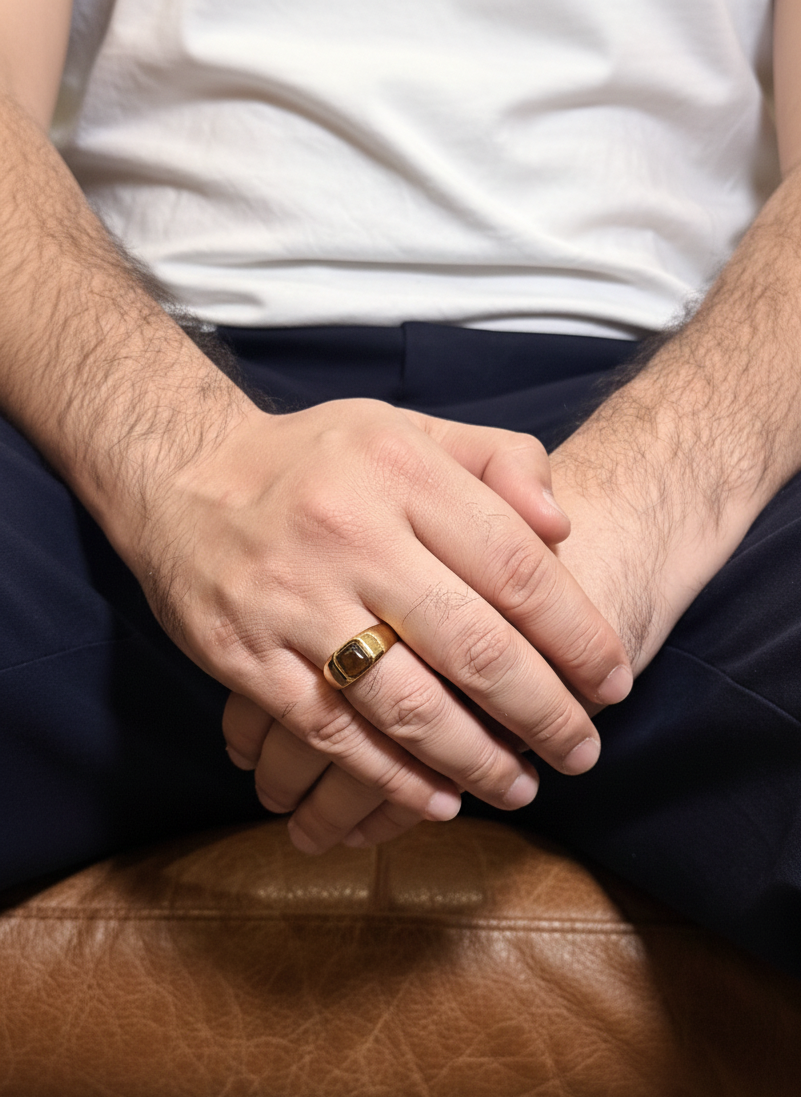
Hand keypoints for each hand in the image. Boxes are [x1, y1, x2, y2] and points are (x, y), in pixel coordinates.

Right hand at [124, 397, 631, 853]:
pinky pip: (333, 733)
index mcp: (403, 473)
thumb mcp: (408, 429)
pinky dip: (391, 777)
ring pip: (408, 703)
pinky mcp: (246, 657)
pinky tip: (437, 799)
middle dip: (544, 712)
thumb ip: (498, 460)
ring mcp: (294, 600)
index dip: (576, 634)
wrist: (182, 478)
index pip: (516, 566)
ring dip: (477, 760)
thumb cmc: (316, 459)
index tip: (612, 681)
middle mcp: (351, 535)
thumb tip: (561, 525)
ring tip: (522, 787)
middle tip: (584, 751)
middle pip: (474, 645)